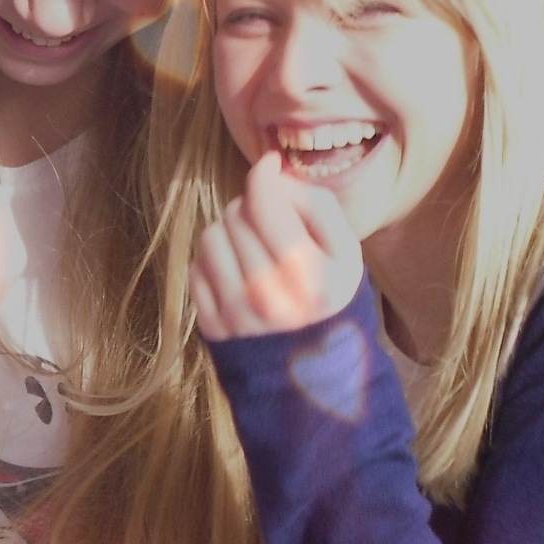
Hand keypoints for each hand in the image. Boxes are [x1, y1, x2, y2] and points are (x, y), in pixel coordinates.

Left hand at [191, 151, 363, 339]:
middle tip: (269, 225)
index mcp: (311, 275)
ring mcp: (236, 315)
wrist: (314, 377)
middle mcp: (270, 296)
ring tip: (250, 248)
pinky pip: (196, 267)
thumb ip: (316, 205)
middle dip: (252, 208)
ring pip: (211, 235)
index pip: (266, 201)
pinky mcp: (212, 327)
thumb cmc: (331, 302)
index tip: (270, 166)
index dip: (264, 174)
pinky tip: (236, 273)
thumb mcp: (347, 253)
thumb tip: (270, 171)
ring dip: (228, 233)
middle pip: (237, 213)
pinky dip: (213, 262)